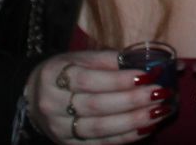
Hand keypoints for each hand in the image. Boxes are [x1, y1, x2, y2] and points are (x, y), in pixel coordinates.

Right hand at [27, 50, 175, 143]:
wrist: (35, 97)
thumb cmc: (65, 73)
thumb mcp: (80, 58)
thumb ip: (110, 60)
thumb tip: (147, 63)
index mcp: (53, 76)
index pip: (89, 80)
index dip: (119, 80)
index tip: (146, 76)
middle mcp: (53, 105)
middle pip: (96, 106)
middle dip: (132, 101)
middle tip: (160, 94)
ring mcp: (60, 129)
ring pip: (100, 129)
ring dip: (134, 121)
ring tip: (159, 111)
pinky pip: (101, 144)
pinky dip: (125, 138)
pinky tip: (145, 128)